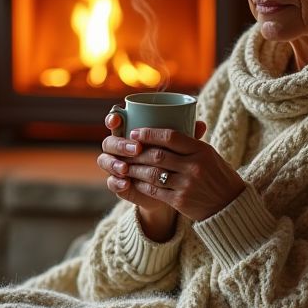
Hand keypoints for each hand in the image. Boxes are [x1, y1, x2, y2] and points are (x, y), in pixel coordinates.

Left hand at [98, 115, 245, 228]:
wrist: (230, 206)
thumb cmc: (219, 176)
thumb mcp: (210, 155)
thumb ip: (191, 143)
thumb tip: (168, 128)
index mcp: (201, 151)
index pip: (171, 136)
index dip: (149, 133)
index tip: (135, 132)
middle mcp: (194, 166)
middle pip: (157, 155)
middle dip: (137, 152)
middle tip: (125, 149)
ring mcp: (186, 184)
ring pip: (152, 173)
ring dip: (135, 169)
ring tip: (125, 165)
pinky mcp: (180, 201)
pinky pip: (154, 191)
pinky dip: (141, 185)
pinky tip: (134, 181)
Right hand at [99, 113, 178, 240]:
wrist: (170, 189)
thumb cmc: (174, 161)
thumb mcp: (180, 148)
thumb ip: (186, 136)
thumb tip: (201, 124)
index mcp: (130, 132)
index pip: (116, 120)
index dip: (113, 118)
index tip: (118, 119)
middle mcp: (119, 147)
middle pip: (110, 141)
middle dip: (120, 144)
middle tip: (136, 148)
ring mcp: (116, 165)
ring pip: (105, 160)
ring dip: (115, 163)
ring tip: (126, 168)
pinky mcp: (117, 183)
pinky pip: (111, 182)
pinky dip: (117, 182)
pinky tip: (125, 183)